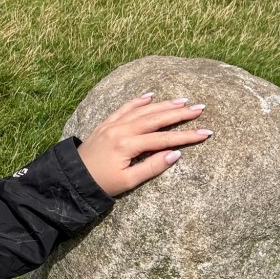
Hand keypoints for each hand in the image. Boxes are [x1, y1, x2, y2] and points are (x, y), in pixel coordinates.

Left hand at [76, 93, 211, 197]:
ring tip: (182, 101)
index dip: (187, 136)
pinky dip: (138, 101)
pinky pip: (124, 108)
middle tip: (199, 108)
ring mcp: (113, 124)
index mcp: (128, 145)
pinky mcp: (106, 123)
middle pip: (156, 119)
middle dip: (179, 113)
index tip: (206, 132)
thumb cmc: (102, 183)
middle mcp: (121, 130)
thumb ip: (152, 167)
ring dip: (163, 105)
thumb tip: (176, 154)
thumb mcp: (128, 181)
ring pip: (142, 110)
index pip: (164, 139)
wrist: (73, 177)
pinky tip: (150, 95)